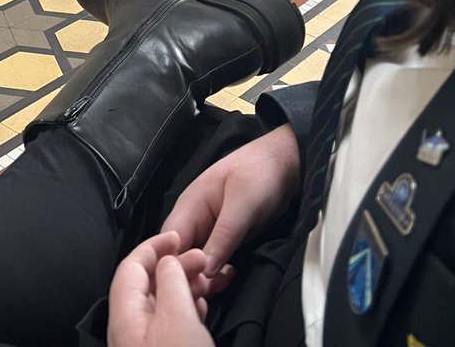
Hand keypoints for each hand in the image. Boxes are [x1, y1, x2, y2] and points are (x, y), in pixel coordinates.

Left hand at [108, 231, 216, 346]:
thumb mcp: (178, 318)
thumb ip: (171, 282)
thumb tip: (168, 262)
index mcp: (125, 316)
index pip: (131, 266)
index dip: (154, 246)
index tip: (176, 238)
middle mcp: (127, 330)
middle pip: (146, 283)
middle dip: (174, 266)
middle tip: (200, 260)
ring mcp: (141, 343)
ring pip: (159, 303)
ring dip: (182, 287)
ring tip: (205, 284)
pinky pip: (167, 323)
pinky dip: (184, 309)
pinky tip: (199, 310)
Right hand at [161, 124, 300, 276]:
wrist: (285, 163)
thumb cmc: (261, 172)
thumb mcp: (243, 205)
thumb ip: (223, 237)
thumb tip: (205, 270)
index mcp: (190, 205)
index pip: (169, 242)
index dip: (175, 266)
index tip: (191, 284)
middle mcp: (193, 219)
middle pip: (178, 255)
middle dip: (190, 276)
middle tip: (209, 290)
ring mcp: (207, 229)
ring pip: (194, 261)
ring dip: (204, 277)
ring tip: (221, 285)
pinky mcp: (222, 238)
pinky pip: (210, 260)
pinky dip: (214, 272)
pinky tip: (226, 279)